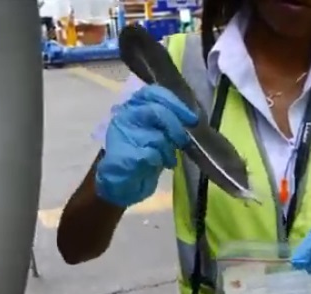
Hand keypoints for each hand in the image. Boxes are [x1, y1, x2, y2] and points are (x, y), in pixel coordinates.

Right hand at [95, 85, 197, 207]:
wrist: (121, 182)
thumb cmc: (140, 155)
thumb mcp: (154, 132)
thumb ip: (165, 121)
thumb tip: (189, 117)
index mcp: (132, 106)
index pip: (152, 93)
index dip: (174, 103)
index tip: (190, 117)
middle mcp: (125, 116)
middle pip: (157, 112)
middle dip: (176, 127)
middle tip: (183, 141)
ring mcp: (123, 134)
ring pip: (157, 136)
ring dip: (168, 150)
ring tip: (168, 159)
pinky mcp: (126, 154)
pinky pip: (153, 154)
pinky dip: (160, 161)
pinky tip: (157, 165)